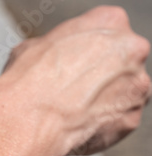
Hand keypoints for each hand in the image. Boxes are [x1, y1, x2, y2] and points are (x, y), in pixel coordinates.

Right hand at [1, 6, 150, 155]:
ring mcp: (136, 85)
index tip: (72, 63)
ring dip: (104, 100)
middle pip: (122, 61)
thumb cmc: (28, 81)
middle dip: (100, 75)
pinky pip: (119, 120)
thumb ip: (59, 48)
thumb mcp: (34, 47)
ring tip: (71, 111)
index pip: (106, 30)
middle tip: (71, 89)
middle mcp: (132, 49)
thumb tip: (54, 59)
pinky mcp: (131, 118)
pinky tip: (77, 125)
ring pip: (125, 92)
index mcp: (108, 21)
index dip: (85, 50)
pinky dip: (102, 124)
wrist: (29, 119)